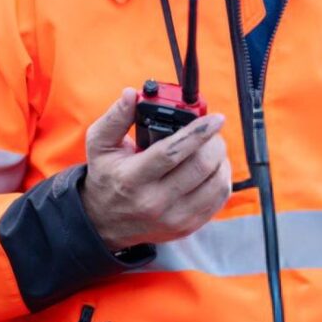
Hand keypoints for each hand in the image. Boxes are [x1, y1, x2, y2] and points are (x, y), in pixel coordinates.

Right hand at [79, 87, 231, 250]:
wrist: (104, 223)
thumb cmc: (106, 177)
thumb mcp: (100, 145)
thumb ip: (115, 117)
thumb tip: (131, 95)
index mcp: (132, 178)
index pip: (172, 152)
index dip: (198, 132)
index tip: (215, 118)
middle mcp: (154, 201)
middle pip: (200, 167)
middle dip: (214, 142)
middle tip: (211, 131)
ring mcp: (173, 218)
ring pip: (215, 184)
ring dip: (221, 160)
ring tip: (212, 148)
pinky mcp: (187, 226)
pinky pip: (218, 200)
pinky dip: (222, 178)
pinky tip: (213, 168)